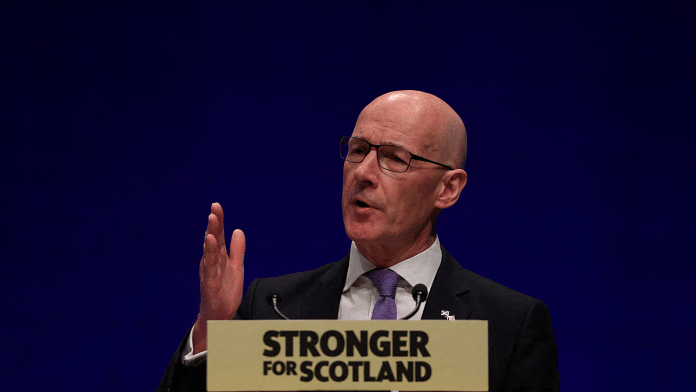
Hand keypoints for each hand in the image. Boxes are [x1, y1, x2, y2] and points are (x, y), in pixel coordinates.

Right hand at [192, 202, 244, 353]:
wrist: (220, 316)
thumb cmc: (225, 292)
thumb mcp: (236, 267)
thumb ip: (237, 250)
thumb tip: (238, 231)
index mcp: (218, 257)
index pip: (218, 236)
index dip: (218, 221)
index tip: (217, 206)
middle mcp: (211, 262)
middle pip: (212, 239)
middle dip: (214, 223)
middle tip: (214, 207)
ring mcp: (209, 271)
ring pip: (209, 249)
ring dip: (210, 233)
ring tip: (212, 219)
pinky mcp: (209, 282)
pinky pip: (209, 265)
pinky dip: (209, 252)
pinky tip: (209, 241)